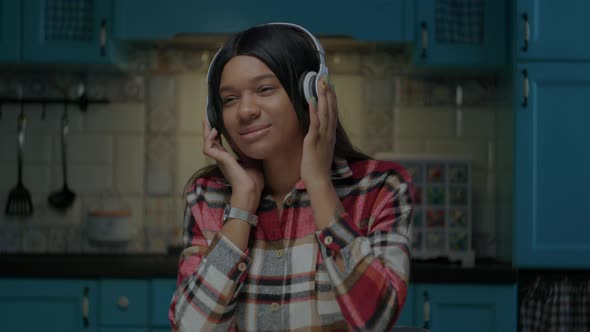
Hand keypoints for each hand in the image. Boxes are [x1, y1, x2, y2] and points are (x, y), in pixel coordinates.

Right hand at [201, 114, 263, 210]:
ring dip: (206, 130)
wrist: (251, 190)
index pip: (218, 142)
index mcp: (227, 158)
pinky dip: (209, 138)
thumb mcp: (253, 159)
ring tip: (207, 118)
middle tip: (206, 114)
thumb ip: (250, 150)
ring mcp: (219, 159)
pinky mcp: (219, 160)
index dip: (216, 131)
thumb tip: (256, 140)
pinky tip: (215, 131)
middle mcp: (221, 158)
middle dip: (207, 127)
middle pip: (210, 139)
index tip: (216, 120)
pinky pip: (207, 147)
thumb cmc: (253, 179)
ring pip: (206, 142)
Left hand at [301, 74, 336, 188]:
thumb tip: (316, 134)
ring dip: (324, 96)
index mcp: (330, 136)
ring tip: (321, 82)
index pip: (333, 114)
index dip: (332, 99)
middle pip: (331, 109)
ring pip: (325, 112)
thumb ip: (319, 141)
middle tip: (326, 77)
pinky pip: (315, 122)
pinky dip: (314, 110)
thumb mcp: (320, 151)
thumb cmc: (317, 169)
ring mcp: (323, 136)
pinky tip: (313, 99)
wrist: (319, 182)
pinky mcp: (314, 140)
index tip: (331, 86)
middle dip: (329, 93)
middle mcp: (329, 134)